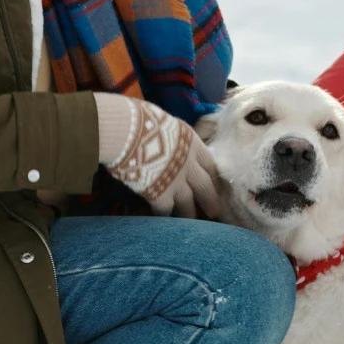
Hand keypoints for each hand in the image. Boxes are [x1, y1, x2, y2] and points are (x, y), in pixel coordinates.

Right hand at [96, 94, 219, 218]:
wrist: (127, 133)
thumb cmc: (142, 121)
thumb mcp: (166, 124)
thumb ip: (172, 138)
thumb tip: (167, 141)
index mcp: (192, 144)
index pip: (209, 164)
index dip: (213, 176)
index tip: (215, 185)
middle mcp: (189, 166)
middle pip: (205, 187)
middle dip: (210, 200)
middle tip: (214, 212)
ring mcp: (176, 182)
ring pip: (188, 204)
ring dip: (189, 214)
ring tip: (190, 222)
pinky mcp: (160, 196)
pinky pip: (165, 211)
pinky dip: (164, 216)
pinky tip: (162, 221)